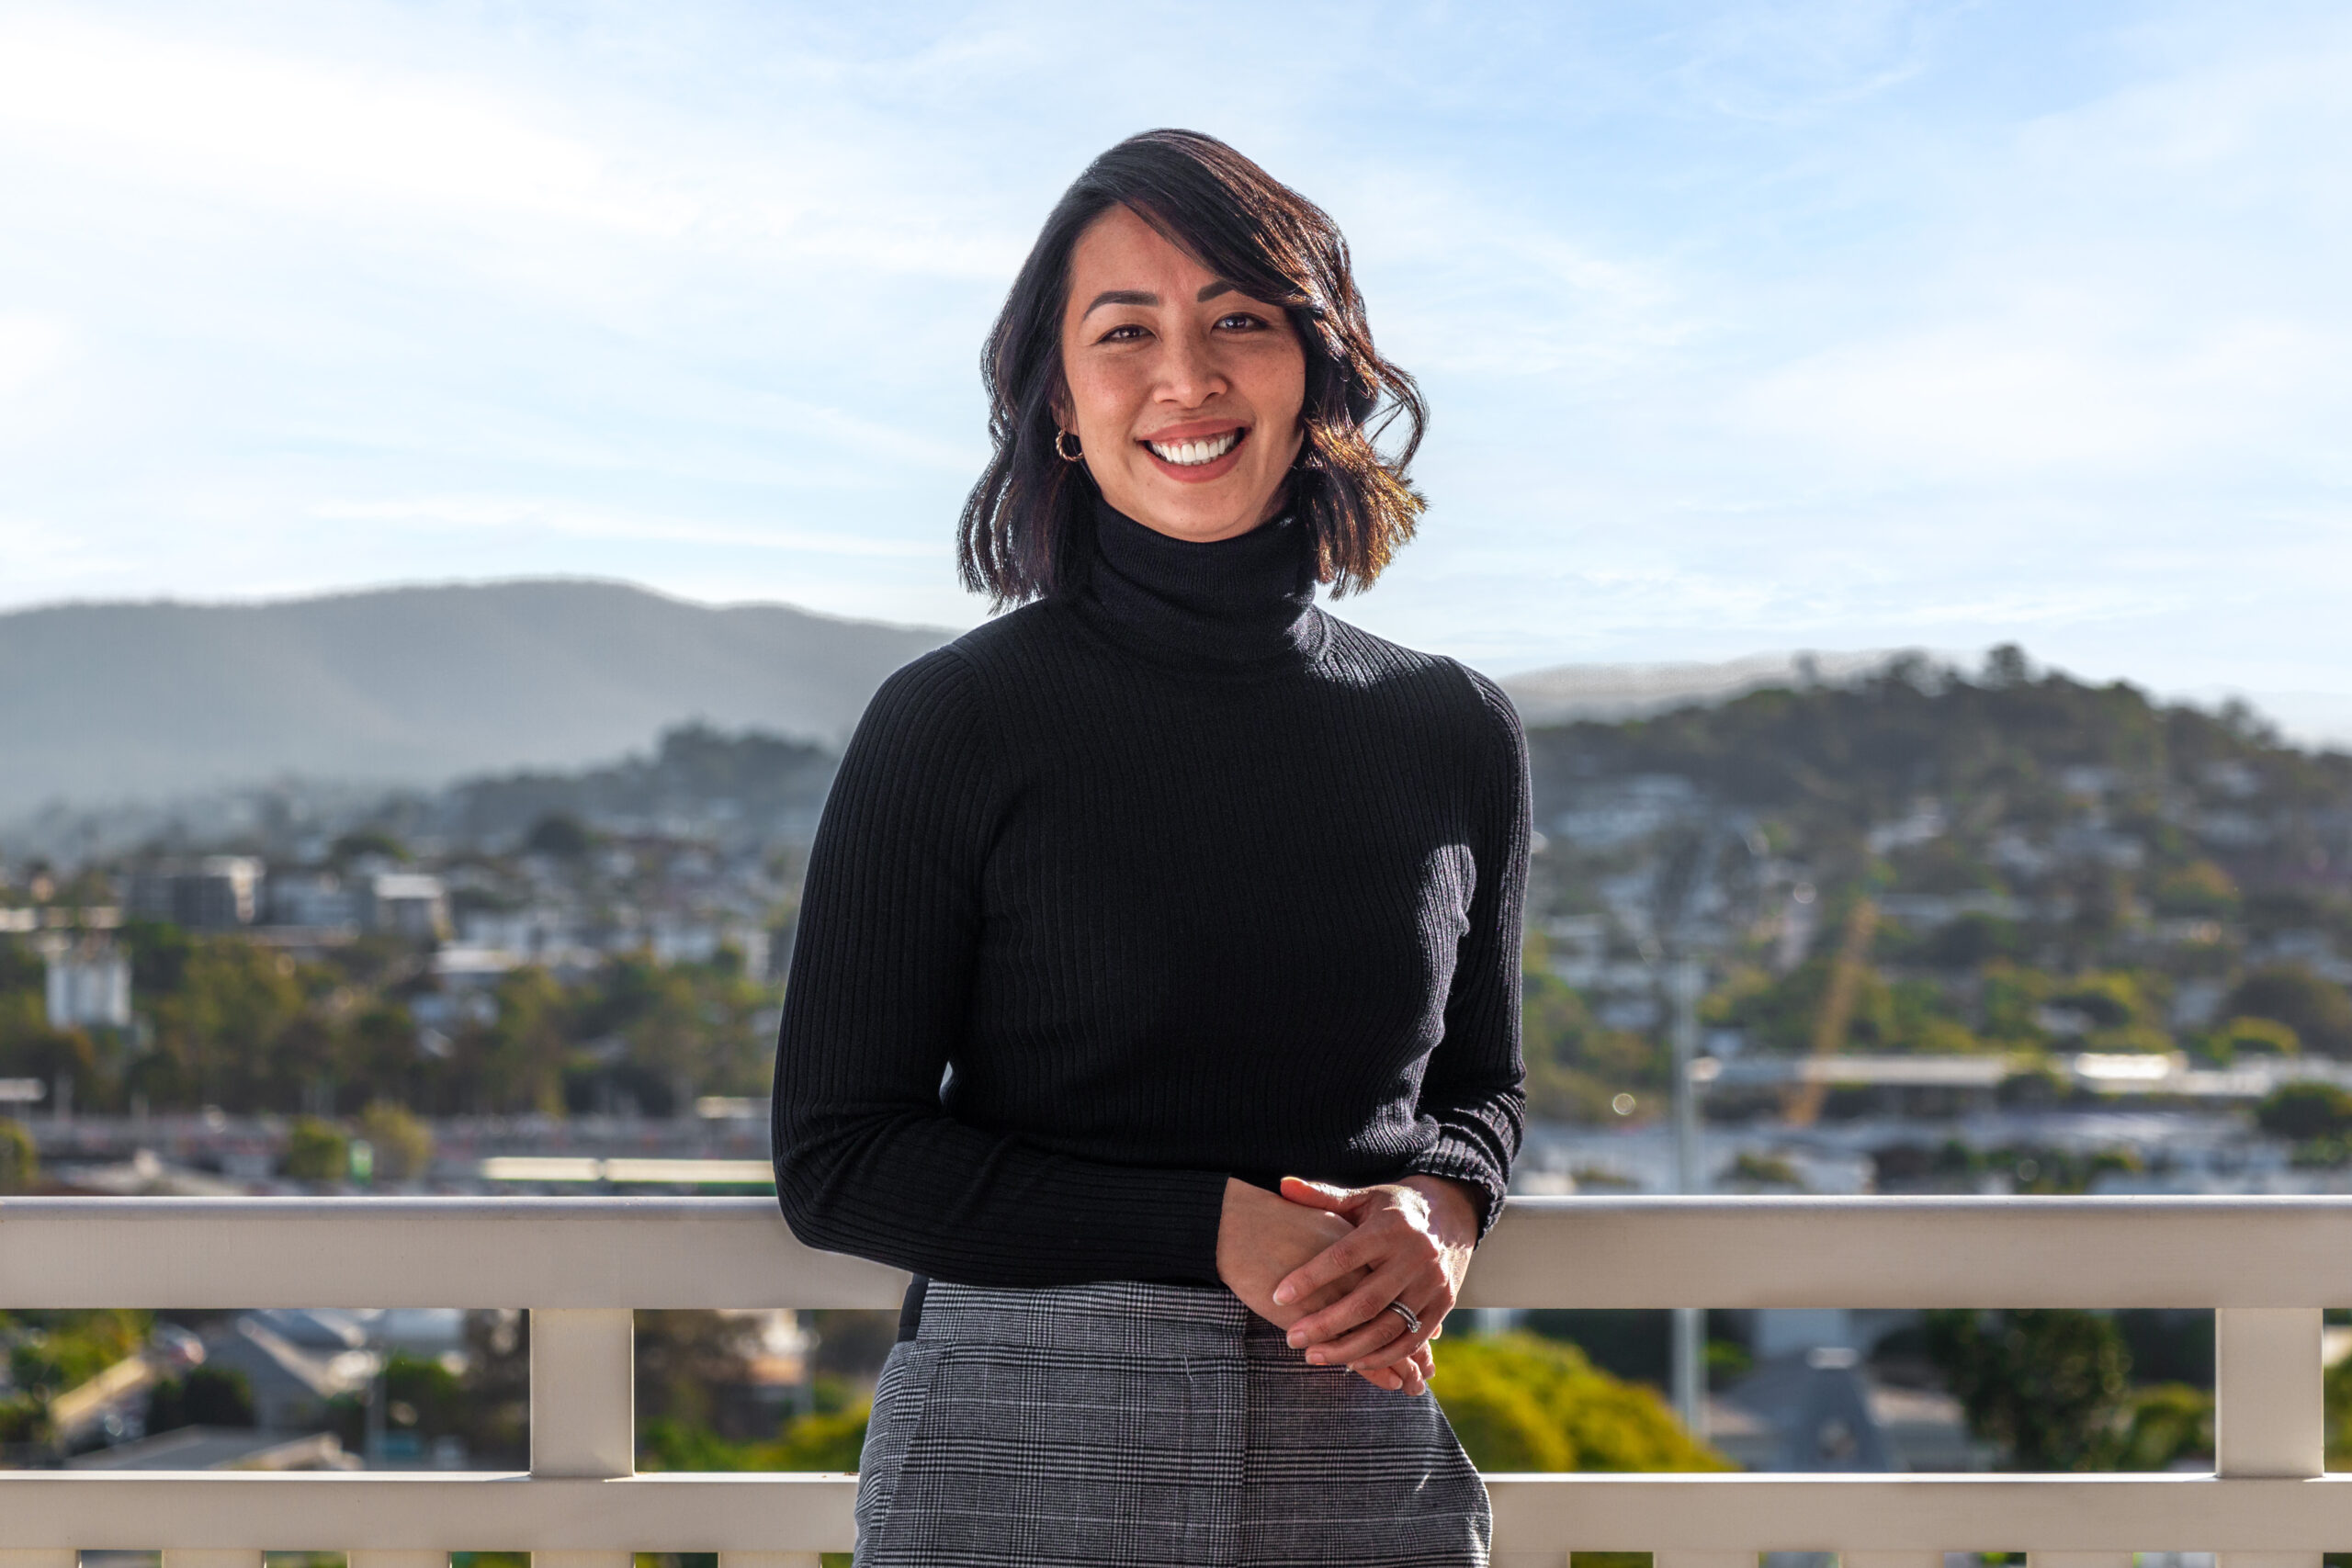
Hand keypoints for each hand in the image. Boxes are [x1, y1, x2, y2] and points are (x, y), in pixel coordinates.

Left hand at [1214, 1178, 1435, 1394]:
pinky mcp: (1444, 1304)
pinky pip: (1412, 1339)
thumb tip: (1283, 1185)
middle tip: (1293, 1338)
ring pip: (1388, 1328)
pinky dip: (1382, 1356)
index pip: (1344, 1257)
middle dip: (1326, 1324)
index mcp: (1389, 1228)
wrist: (1452, 1214)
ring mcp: (1432, 1284)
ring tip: (1315, 1356)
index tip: (1279, 1296)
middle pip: (1366, 1302)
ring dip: (1350, 1348)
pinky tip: (1353, 1362)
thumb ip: (1323, 1196)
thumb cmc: (1394, 1208)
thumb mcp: (1363, 1197)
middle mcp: (1415, 1257)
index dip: (1310, 1278)